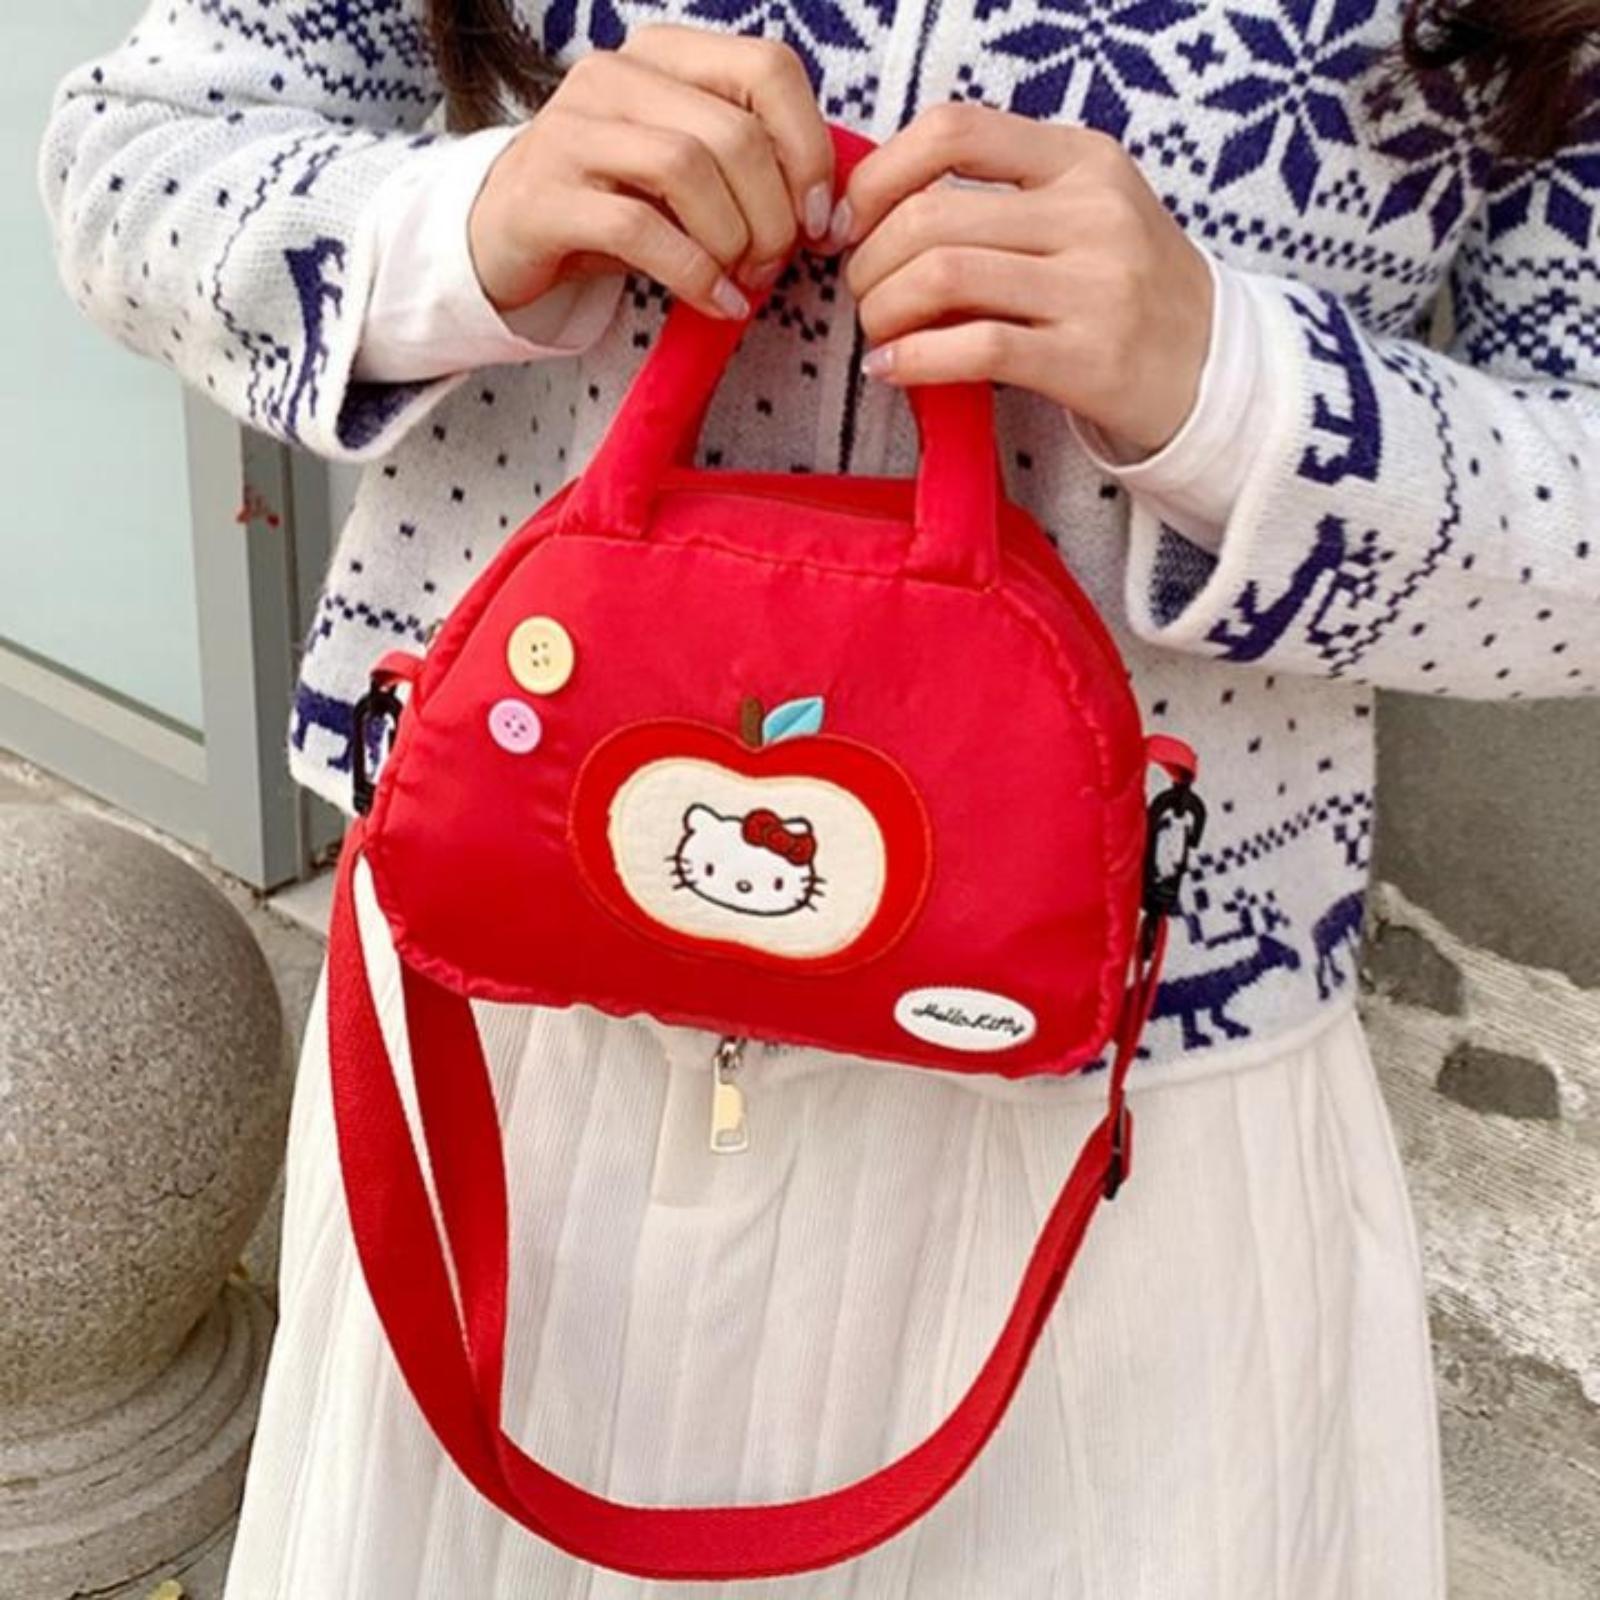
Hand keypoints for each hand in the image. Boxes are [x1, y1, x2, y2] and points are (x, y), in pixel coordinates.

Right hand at [469, 26, 833, 323]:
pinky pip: (640, 229)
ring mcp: (572, 131)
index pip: (768, 68)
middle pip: (734, 132)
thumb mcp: (686, 170)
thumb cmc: (613, 203)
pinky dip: (693, 274)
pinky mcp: (546, 196)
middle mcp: (615, 76)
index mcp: (664, 55)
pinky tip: (715, 302)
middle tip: (772, 264)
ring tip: (740, 281)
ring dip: (733, 240)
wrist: (503, 236)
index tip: (817, 218)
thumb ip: (749, 165)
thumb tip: (825, 210)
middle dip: (773, 215)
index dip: (809, 149)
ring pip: (688, 169)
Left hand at [839, 104, 1212, 455]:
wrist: (1216, 370)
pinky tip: (890, 370)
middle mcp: (1091, 212)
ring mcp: (1094, 286)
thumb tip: (879, 208)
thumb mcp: (1085, 212)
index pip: (954, 131)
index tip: (853, 222)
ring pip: (942, 277)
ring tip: (878, 332)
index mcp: (1081, 159)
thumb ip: (1001, 196)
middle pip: (930, 216)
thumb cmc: (1126, 290)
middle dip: (869, 261)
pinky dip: (912, 360)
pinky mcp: (1087, 358)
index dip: (879, 175)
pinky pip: (974, 348)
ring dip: (883, 310)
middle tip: (863, 294)